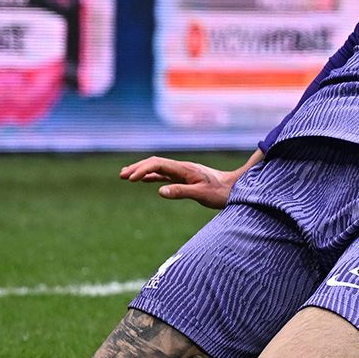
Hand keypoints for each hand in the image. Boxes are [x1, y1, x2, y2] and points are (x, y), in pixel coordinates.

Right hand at [119, 156, 236, 208]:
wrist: (237, 188)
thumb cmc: (221, 193)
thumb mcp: (201, 194)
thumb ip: (181, 192)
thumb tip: (160, 191)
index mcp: (185, 169)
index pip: (159, 164)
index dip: (143, 169)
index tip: (130, 179)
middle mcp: (182, 168)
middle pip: (155, 163)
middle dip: (138, 168)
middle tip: (121, 175)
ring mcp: (184, 172)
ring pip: (158, 168)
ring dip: (142, 170)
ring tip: (125, 175)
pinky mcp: (186, 178)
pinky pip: (164, 175)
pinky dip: (152, 176)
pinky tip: (144, 180)